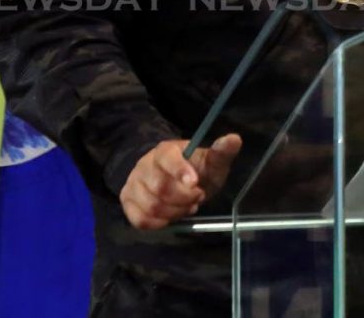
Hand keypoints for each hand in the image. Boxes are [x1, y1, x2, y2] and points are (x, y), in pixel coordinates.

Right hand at [119, 133, 242, 229]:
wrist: (175, 180)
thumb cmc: (196, 170)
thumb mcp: (212, 162)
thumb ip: (222, 152)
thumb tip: (235, 139)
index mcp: (165, 150)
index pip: (167, 158)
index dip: (180, 171)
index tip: (195, 183)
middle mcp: (144, 164)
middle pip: (160, 188)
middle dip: (184, 198)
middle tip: (197, 197)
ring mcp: (133, 183)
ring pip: (151, 206)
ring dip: (174, 212)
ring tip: (186, 206)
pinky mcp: (128, 202)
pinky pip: (140, 220)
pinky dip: (159, 223)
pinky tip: (171, 217)